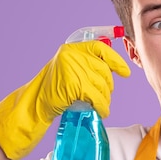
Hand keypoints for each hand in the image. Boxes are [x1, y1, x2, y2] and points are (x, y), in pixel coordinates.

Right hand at [0, 41, 130, 159]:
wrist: (35, 102)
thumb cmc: (54, 88)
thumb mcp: (69, 69)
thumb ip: (87, 64)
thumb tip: (113, 68)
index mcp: (72, 48)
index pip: (101, 49)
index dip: (116, 60)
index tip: (125, 72)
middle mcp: (72, 55)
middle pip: (104, 71)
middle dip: (108, 86)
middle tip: (106, 96)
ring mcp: (73, 69)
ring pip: (102, 85)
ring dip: (105, 99)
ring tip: (102, 105)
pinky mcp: (74, 85)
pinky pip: (96, 97)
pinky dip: (101, 106)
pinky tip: (101, 110)